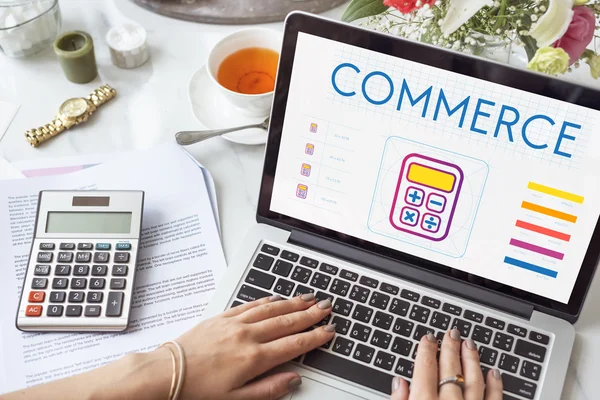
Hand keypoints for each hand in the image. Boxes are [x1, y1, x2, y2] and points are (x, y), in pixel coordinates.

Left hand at [166, 293, 334, 399]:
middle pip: (287, 321)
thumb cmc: (197, 391)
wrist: (165, 374)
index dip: (314, 336)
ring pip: (271, 309)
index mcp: (254, 358)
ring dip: (292, 303)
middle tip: (327, 306)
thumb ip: (269, 390)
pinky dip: (266, 300)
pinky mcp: (221, 317)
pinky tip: (276, 298)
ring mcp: (234, 324)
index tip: (328, 330)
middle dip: (310, 314)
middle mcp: (247, 336)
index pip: (294, 344)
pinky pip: (250, 305)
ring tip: (308, 298)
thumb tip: (293, 380)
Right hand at [391, 329, 502, 399]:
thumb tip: (399, 384)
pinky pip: (494, 399)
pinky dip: (495, 385)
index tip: (428, 338)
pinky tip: (494, 372)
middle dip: (450, 348)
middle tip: (451, 333)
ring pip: (473, 381)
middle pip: (450, 369)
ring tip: (469, 344)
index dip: (426, 350)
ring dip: (472, 360)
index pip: (425, 368)